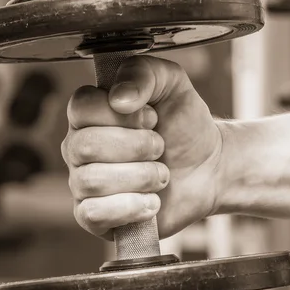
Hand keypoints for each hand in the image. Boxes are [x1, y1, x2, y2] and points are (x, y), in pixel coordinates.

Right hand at [61, 55, 223, 240]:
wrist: (209, 167)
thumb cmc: (184, 124)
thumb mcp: (172, 83)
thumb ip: (144, 73)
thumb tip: (118, 98)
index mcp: (89, 113)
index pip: (81, 108)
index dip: (121, 115)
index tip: (152, 117)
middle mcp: (80, 147)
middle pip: (86, 146)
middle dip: (136, 147)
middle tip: (160, 147)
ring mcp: (83, 183)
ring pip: (92, 181)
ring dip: (140, 177)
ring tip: (162, 175)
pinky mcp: (95, 217)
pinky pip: (93, 214)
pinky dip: (129, 207)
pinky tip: (152, 202)